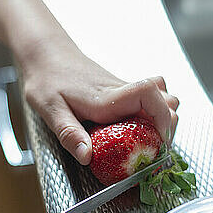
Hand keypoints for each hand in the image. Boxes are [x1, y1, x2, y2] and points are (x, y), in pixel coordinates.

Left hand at [22, 37, 178, 165]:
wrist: (46, 55)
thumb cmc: (46, 81)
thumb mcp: (50, 111)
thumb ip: (69, 134)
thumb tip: (86, 157)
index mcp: (107, 97)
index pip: (148, 93)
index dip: (162, 116)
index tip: (160, 141)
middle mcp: (122, 90)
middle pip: (166, 101)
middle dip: (167, 127)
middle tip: (152, 149)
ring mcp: (125, 90)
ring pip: (164, 99)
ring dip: (164, 119)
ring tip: (149, 140)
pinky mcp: (123, 91)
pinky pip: (152, 100)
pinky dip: (155, 114)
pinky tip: (138, 128)